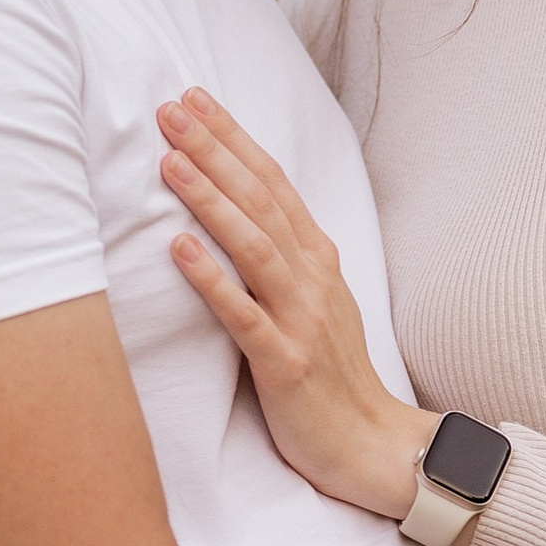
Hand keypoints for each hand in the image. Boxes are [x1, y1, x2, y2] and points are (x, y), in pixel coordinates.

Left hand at [160, 90, 428, 520]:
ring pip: (254, 246)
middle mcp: (313, 278)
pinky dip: (212, 278)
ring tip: (170, 161)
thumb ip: (286, 256)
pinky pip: (244, 315)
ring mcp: (302, 319)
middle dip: (214, 150)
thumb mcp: (316, 303)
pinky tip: (178, 248)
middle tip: (170, 108)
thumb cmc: (334, 376)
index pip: (272, 182)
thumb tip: (243, 210)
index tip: (194, 98)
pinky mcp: (285, 364)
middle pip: (260, 200)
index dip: (233, 137)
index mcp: (318, 259)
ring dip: (210, 199)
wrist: (375, 447)